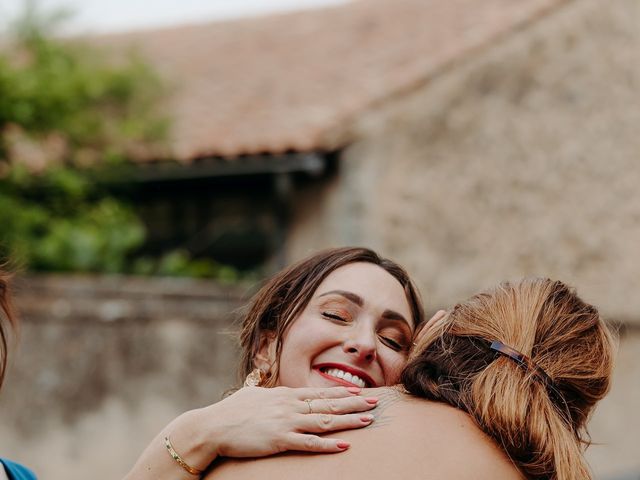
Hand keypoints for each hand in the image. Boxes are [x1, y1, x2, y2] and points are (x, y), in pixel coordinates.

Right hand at [202, 386, 377, 457]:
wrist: (213, 425)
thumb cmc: (231, 411)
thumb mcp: (253, 396)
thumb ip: (268, 394)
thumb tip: (274, 392)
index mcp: (284, 394)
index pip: (319, 392)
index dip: (341, 392)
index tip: (359, 391)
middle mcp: (289, 405)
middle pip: (328, 403)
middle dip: (354, 403)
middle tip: (376, 402)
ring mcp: (286, 422)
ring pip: (325, 420)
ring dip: (349, 421)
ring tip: (368, 420)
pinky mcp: (280, 440)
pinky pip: (309, 443)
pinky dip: (328, 444)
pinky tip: (344, 445)